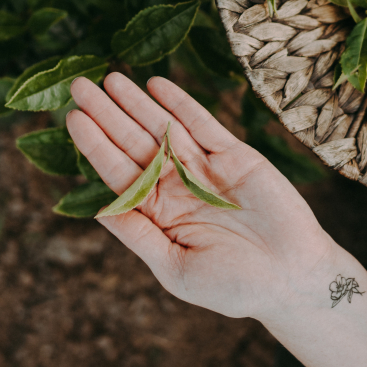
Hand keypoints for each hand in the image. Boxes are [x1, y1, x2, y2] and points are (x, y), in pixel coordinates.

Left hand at [66, 73, 335, 318]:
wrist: (293, 278)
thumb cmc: (235, 287)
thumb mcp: (176, 269)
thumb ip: (140, 236)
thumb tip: (99, 210)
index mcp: (159, 215)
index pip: (119, 173)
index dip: (96, 145)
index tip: (74, 119)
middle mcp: (178, 187)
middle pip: (135, 144)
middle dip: (108, 114)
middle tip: (79, 86)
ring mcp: (206, 169)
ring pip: (164, 129)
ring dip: (137, 103)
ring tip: (110, 78)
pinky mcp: (237, 157)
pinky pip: (204, 125)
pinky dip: (181, 104)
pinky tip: (157, 85)